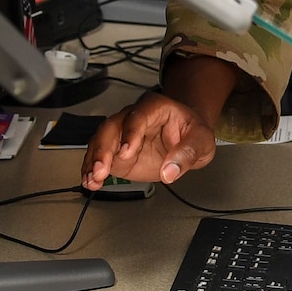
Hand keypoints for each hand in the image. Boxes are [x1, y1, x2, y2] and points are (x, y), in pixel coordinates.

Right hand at [81, 91, 216, 187]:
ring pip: (100, 141)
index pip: (138, 116)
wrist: (187, 139)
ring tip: (93, 180)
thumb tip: (170, 171)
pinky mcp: (116, 152)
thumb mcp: (202, 141)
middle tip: (101, 170)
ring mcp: (122, 135)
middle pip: (111, 127)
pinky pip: (99, 158)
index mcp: (155, 108)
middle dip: (103, 149)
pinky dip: (92, 170)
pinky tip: (90, 182)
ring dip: (93, 161)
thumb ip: (188, 153)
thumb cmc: (193, 134)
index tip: (126, 152)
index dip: (130, 133)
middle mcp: (133, 118)